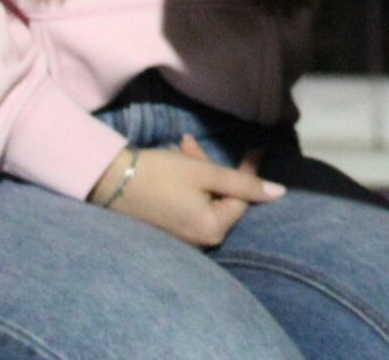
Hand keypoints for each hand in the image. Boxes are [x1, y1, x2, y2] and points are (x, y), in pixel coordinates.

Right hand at [91, 134, 282, 248]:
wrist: (108, 182)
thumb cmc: (161, 175)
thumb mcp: (205, 174)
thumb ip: (244, 183)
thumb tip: (280, 193)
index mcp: (213, 230)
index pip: (243, 198)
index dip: (248, 170)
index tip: (254, 148)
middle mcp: (199, 242)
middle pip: (221, 198)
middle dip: (212, 169)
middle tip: (192, 146)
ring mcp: (181, 239)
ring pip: (203, 198)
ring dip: (198, 172)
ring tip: (181, 149)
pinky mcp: (166, 232)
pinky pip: (187, 206)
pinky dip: (186, 185)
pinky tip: (175, 162)